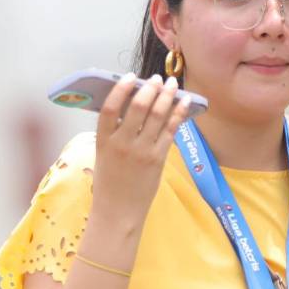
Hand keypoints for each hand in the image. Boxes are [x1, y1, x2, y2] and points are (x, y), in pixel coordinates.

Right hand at [90, 73, 189, 227]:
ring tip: (172, 84)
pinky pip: (171, 130)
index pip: (110, 108)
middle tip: (157, 78)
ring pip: (157, 116)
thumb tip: (133, 104)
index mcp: (103, 141)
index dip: (120, 89)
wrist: (118, 212)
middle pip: (138, 107)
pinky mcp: (158, 159)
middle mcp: (122, 144)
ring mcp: (142, 152)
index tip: (130, 76)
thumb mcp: (103, 155)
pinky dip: (179, 113)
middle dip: (150, 88)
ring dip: (166, 96)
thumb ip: (114, 132)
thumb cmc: (109, 182)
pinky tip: (184, 102)